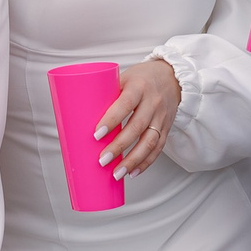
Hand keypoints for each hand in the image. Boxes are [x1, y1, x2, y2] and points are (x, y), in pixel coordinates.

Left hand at [95, 58, 181, 176]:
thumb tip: (78, 114)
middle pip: (136, 127)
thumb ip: (107, 94)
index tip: (96, 135)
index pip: (125, 104)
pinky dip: (145, 162)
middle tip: (102, 160)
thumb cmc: (141, 78)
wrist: (172, 77)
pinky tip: (133, 172)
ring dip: (133, 160)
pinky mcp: (166, 128)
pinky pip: (158, 148)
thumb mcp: (124, 78)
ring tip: (117, 173)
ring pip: (149, 142)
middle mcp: (152, 102)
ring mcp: (161, 117)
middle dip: (119, 146)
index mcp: (138, 87)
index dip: (111, 120)